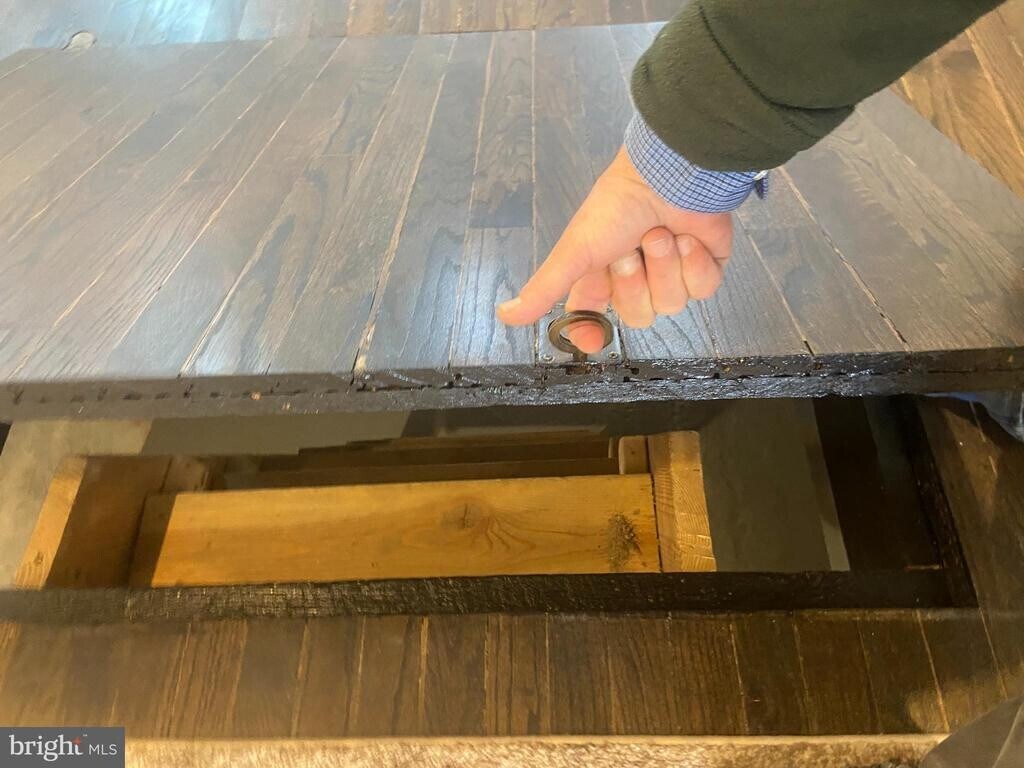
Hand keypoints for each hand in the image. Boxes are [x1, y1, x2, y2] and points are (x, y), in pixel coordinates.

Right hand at [497, 146, 732, 352]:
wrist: (666, 175)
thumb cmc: (616, 208)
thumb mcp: (575, 250)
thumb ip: (544, 287)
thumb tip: (505, 316)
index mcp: (603, 278)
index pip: (593, 320)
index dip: (593, 332)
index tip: (593, 339)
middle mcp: (637, 280)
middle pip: (638, 317)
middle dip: (634, 281)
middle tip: (631, 249)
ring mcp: (673, 275)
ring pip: (672, 304)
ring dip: (666, 266)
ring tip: (661, 234)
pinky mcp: (706, 268)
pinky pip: (702, 289)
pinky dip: (694, 264)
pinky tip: (689, 239)